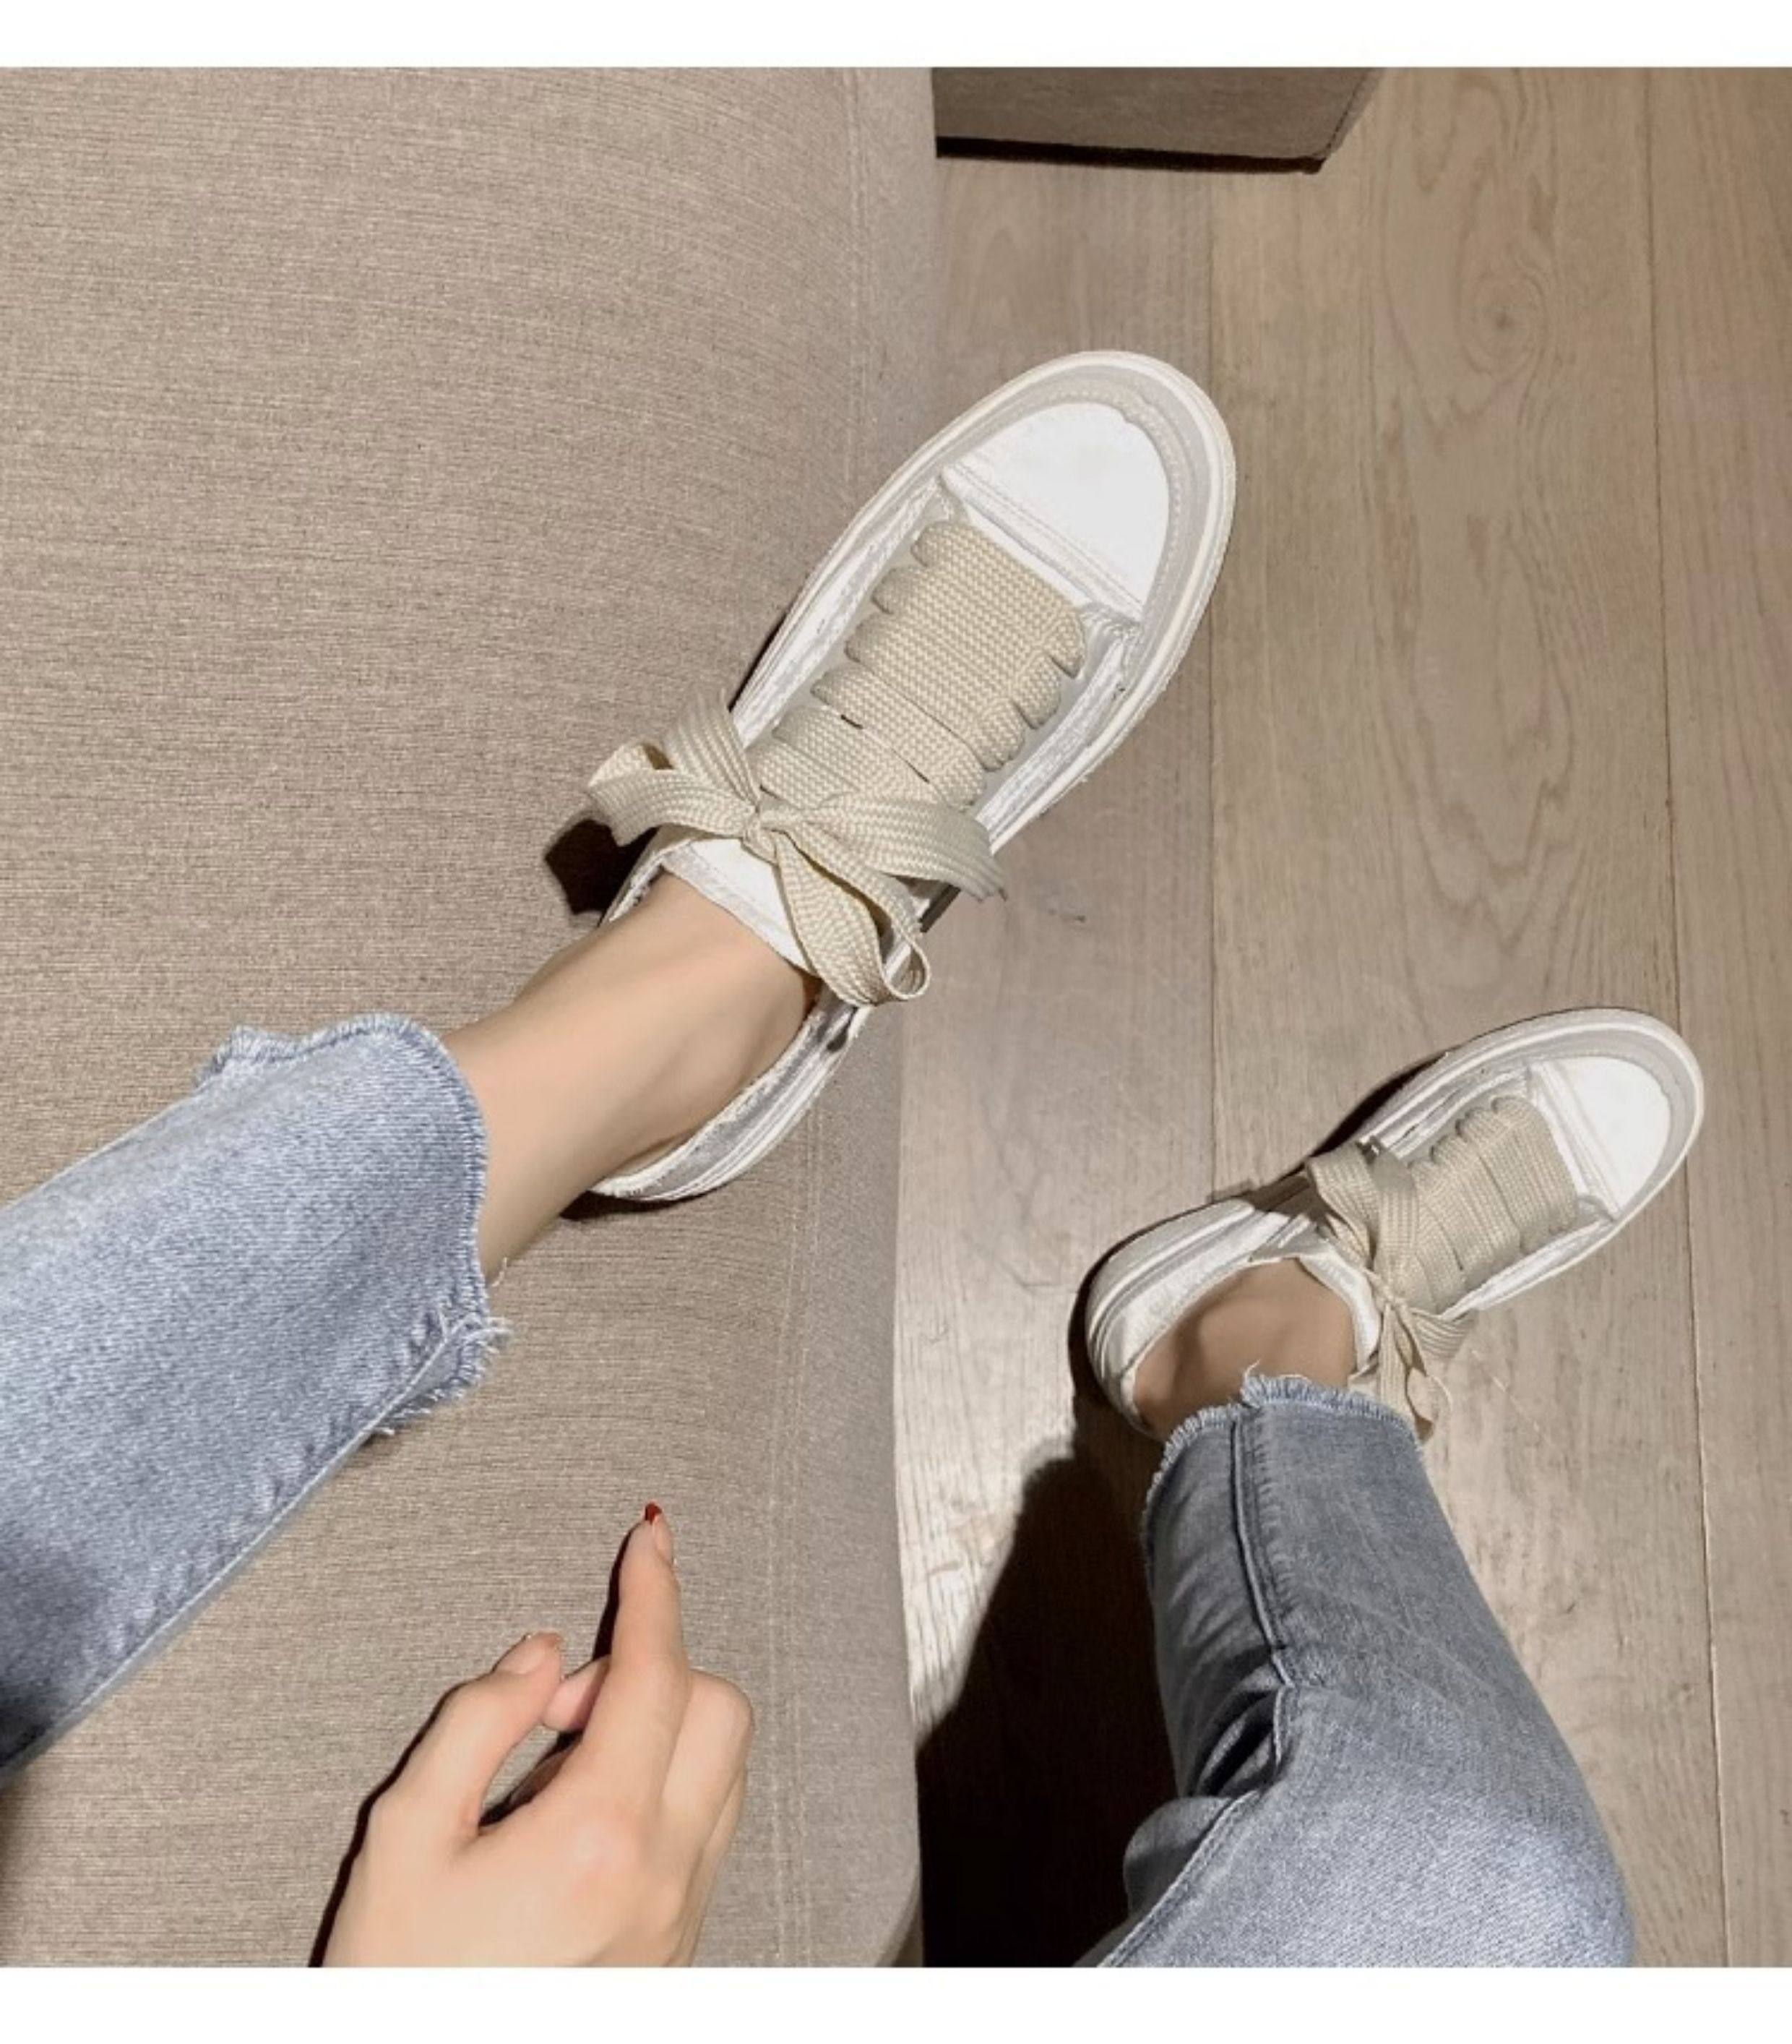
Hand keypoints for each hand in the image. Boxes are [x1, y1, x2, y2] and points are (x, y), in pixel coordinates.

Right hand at [323, 1507, 751, 1964]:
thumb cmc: (395, 1978)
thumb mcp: (406, 1833)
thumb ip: (480, 1718)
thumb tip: (545, 1652)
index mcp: (598, 1836)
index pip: (656, 1671)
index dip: (654, 1588)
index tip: (649, 1535)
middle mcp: (664, 1875)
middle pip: (718, 1707)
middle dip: (653, 1670)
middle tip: (557, 1711)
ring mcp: (681, 1917)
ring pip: (722, 1767)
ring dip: (662, 1728)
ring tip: (559, 1770)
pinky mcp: (679, 1947)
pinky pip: (706, 1827)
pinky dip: (665, 1784)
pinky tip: (580, 1814)